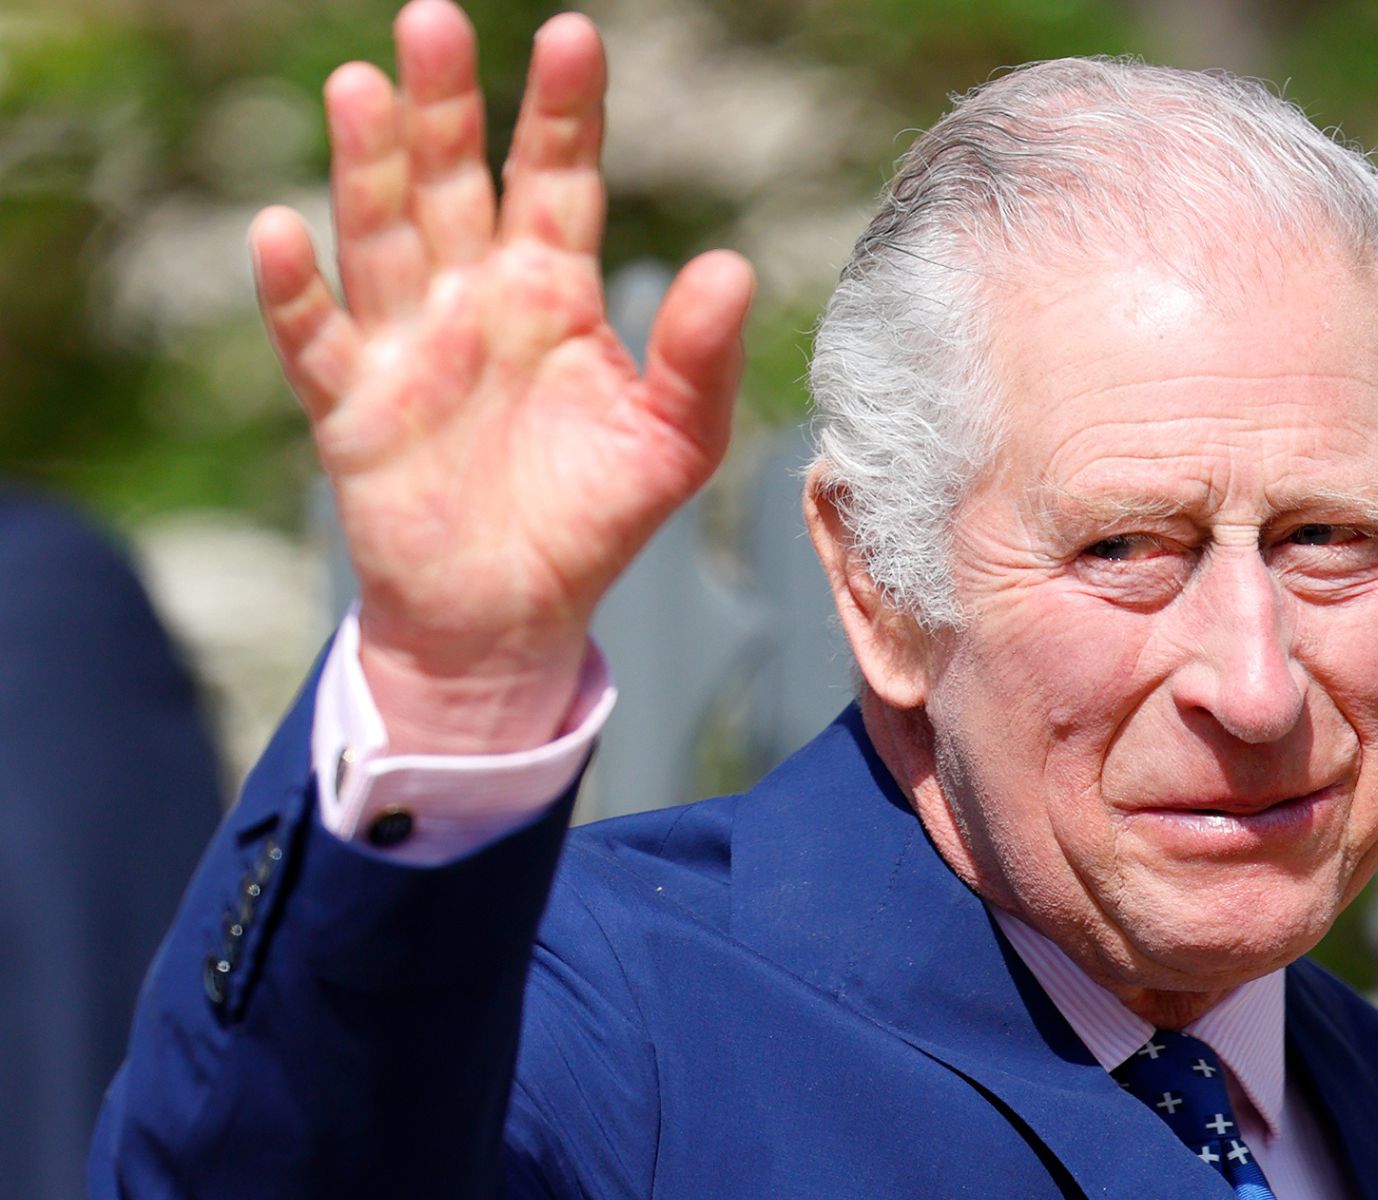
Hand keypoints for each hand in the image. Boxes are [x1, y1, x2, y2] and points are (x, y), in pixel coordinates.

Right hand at [250, 1, 753, 754]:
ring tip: (362, 86)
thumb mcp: (672, 442)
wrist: (511, 614)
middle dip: (445, 105)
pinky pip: (316, 338)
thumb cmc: (594, 518)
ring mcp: (406, 343)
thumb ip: (700, 359)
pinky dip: (295, 289)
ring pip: (381, 234)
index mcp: (554, 290)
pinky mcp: (352, 405)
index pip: (558, 179)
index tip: (572, 36)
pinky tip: (282, 232)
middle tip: (434, 18)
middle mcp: (473, 296)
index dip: (563, 112)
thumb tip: (731, 267)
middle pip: (454, 180)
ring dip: (368, 166)